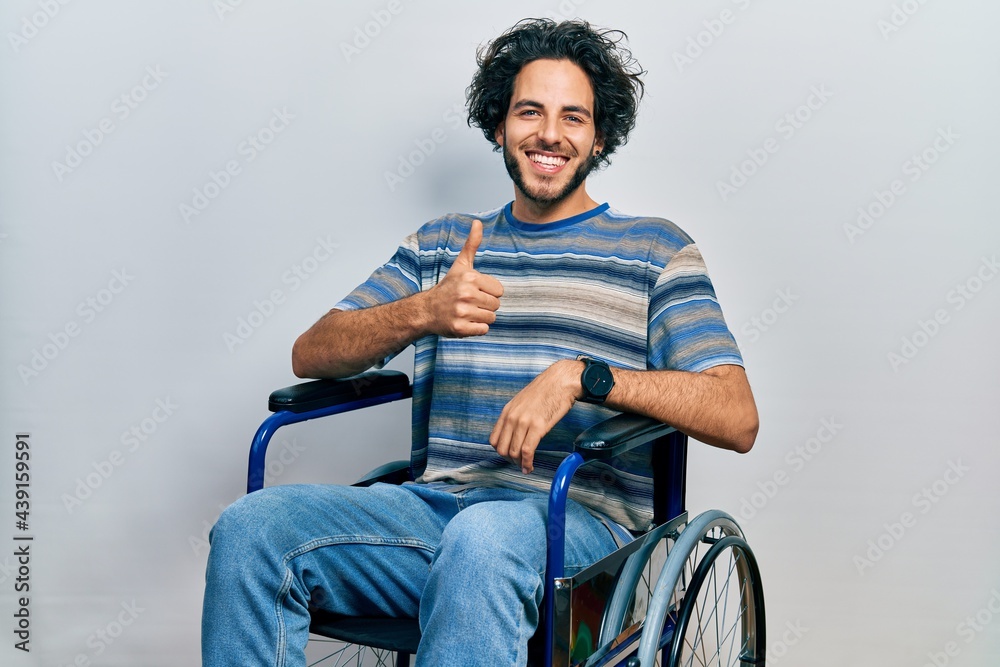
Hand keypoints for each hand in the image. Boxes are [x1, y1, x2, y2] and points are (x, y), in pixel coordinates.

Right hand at [425, 220, 503, 336]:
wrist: (426, 310)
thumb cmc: (448, 287)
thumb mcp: (461, 264)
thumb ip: (472, 244)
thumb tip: (478, 222)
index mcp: (470, 278)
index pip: (499, 290)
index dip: (489, 292)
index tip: (474, 291)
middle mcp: (466, 294)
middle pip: (496, 305)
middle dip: (485, 305)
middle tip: (469, 303)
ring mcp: (462, 312)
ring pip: (491, 318)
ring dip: (481, 317)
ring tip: (467, 311)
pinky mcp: (460, 328)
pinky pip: (483, 330)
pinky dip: (476, 328)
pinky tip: (465, 321)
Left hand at [489, 360, 583, 473]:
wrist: (560, 381)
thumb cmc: (545, 391)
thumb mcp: (522, 402)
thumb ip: (515, 416)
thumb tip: (514, 432)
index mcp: (507, 411)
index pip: (494, 439)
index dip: (501, 452)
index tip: (510, 456)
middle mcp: (512, 417)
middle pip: (502, 449)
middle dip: (510, 460)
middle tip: (519, 464)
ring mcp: (524, 422)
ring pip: (514, 452)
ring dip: (519, 464)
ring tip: (526, 467)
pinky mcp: (538, 427)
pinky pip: (527, 451)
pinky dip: (527, 462)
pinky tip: (530, 466)